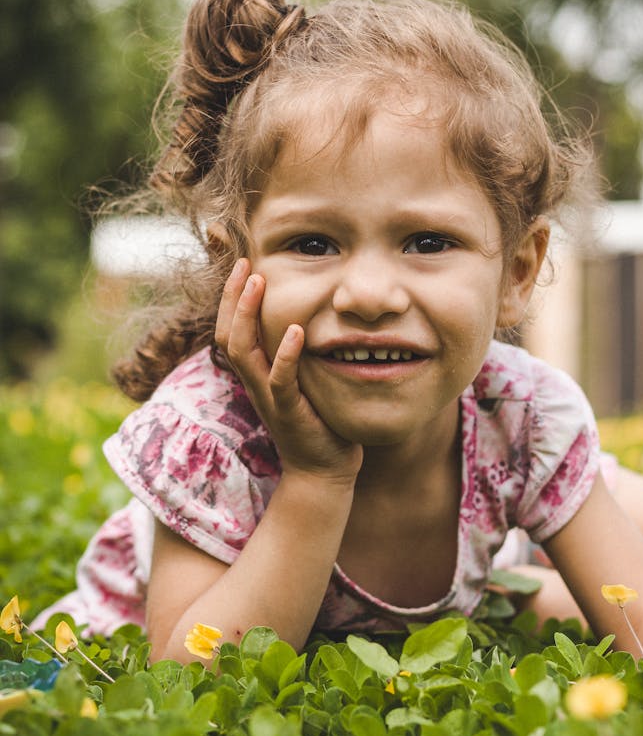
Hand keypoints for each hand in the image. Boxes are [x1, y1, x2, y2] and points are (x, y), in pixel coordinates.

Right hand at [215, 259, 362, 483]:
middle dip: (232, 297)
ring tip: (257, 284)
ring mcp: (269, 398)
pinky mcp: (290, 412)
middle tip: (244, 264)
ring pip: (243, 352)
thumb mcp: (301, 381)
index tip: (243, 264)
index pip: (230, 330)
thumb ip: (295, 354)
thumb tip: (307, 315)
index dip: (230, 298)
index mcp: (256, 375)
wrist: (323, 471)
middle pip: (227, 335)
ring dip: (247, 315)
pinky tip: (295, 331)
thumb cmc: (317, 422)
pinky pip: (281, 381)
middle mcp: (256, 383)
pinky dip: (285, 355)